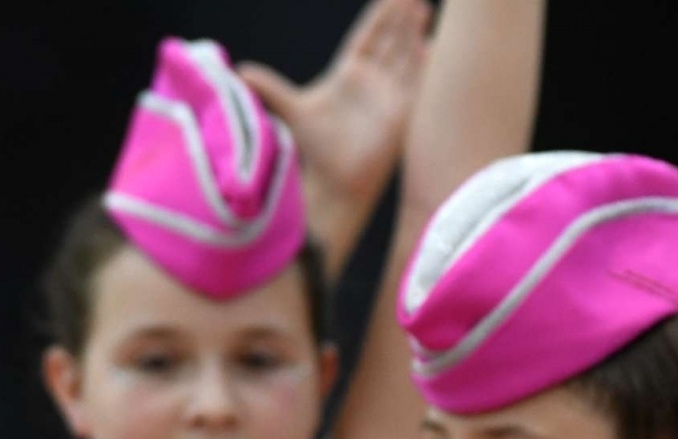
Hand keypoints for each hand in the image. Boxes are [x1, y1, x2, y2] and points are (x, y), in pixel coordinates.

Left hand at [241, 0, 431, 220]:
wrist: (336, 182)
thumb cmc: (317, 150)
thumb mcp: (293, 111)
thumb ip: (272, 88)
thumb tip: (241, 72)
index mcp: (348, 76)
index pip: (367, 39)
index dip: (379, 18)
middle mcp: (372, 83)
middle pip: (390, 43)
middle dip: (402, 20)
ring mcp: (390, 97)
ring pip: (406, 58)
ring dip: (415, 35)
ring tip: (424, 10)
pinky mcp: (403, 114)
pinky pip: (418, 84)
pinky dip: (427, 66)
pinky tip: (436, 47)